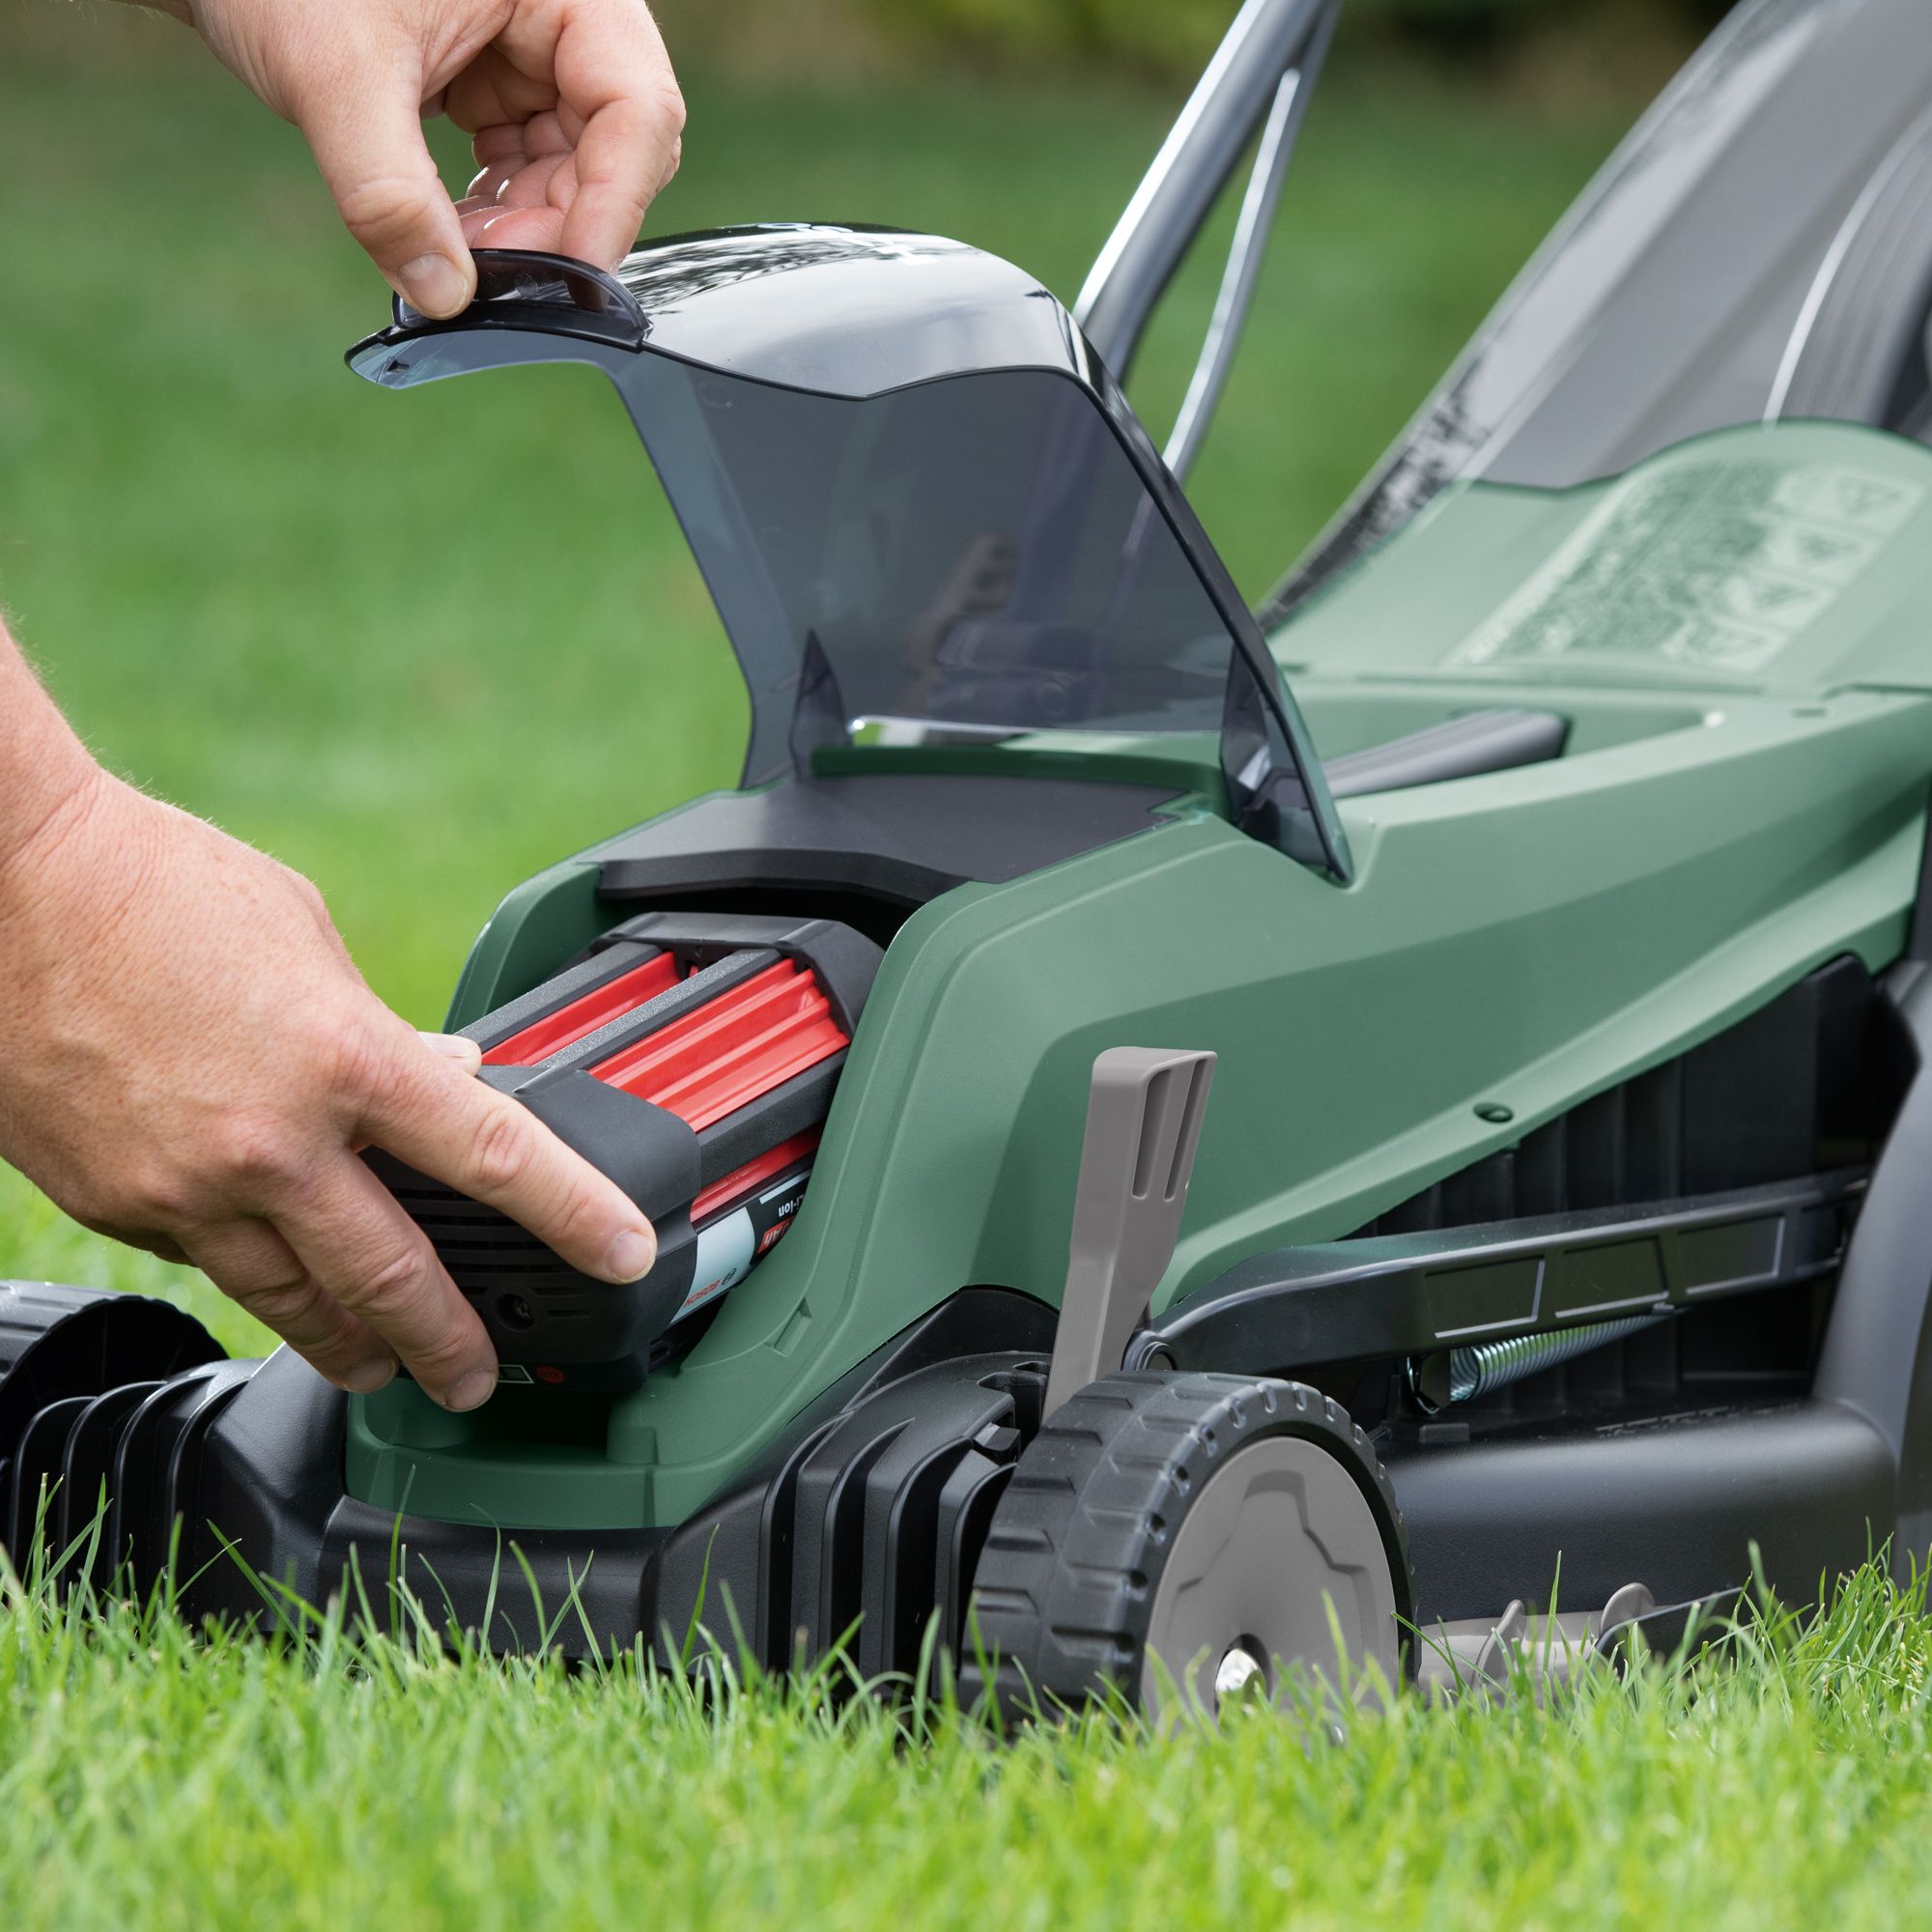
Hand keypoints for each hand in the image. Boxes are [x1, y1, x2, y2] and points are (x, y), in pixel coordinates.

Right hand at [0, 750, 657, 1411]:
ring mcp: (187, 1188)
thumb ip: (380, 1027)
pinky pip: (210, 1262)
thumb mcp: (306, 938)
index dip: (577, 1216)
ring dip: (352, 1347)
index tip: (626, 1256)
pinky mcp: (119, 1207)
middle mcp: (274, 1142)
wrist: (1, 886)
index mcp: (347, 1058)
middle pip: (396, 1278)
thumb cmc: (156, 886)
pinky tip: (274, 1274)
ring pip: (295, 1302)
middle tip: (480, 1378)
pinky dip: (254, 1273)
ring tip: (385, 1369)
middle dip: (450, 1343)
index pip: (496, 1157)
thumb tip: (445, 1070)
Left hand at [148, 0, 683, 315]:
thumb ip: (389, 193)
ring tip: (457, 253)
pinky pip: (520, 161)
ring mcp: (524, 45)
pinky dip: (492, 209)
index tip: (567, 276)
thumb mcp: (333, 74)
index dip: (614, 201)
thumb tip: (443, 296)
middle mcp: (557, 10)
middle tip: (493, 276)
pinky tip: (445, 232)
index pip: (635, 105)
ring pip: (570, 165)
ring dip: (525, 226)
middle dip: (559, 224)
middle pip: (612, 146)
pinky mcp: (488, 76)